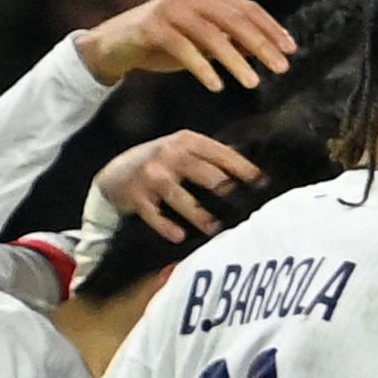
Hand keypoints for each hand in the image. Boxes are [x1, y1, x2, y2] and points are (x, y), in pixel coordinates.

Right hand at [73, 0, 294, 91]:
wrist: (114, 46)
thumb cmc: (163, 45)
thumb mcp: (202, 43)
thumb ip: (230, 41)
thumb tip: (267, 51)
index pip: (246, 8)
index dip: (271, 28)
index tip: (291, 50)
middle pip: (234, 19)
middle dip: (262, 44)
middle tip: (282, 68)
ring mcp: (169, 9)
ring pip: (211, 35)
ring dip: (236, 61)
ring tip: (253, 83)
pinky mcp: (152, 26)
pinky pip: (184, 48)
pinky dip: (202, 68)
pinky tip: (217, 86)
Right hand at [96, 130, 266, 238]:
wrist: (115, 174)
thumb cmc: (158, 163)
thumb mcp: (182, 149)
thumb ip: (210, 156)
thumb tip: (248, 168)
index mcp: (187, 141)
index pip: (221, 154)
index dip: (244, 169)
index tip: (262, 183)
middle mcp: (170, 155)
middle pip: (206, 174)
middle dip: (226, 192)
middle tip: (243, 209)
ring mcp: (152, 175)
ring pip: (181, 197)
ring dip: (200, 215)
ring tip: (215, 228)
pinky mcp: (136, 195)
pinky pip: (154, 214)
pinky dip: (167, 226)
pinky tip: (179, 236)